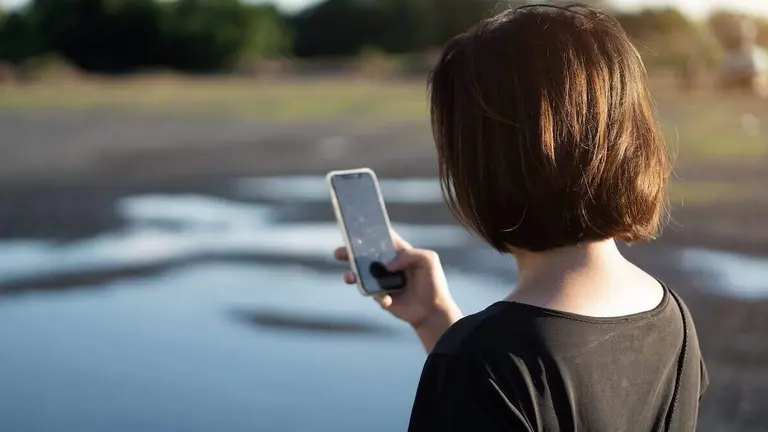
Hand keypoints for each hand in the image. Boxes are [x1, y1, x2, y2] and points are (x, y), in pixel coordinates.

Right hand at [333, 231, 461, 330]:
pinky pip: (371, 293)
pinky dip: (377, 296)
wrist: (432, 310)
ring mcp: (382, 280)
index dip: (369, 232)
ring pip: (361, 274)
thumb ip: (409, 255)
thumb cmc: (433, 282)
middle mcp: (388, 264)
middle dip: (349, 252)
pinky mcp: (380, 295)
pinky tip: (388, 300)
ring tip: (349, 276)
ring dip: (352, 274)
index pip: (381, 238)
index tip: (355, 228)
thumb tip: (387, 265)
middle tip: (339, 252)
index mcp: (399, 252)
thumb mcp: (428, 260)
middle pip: (364, 255)